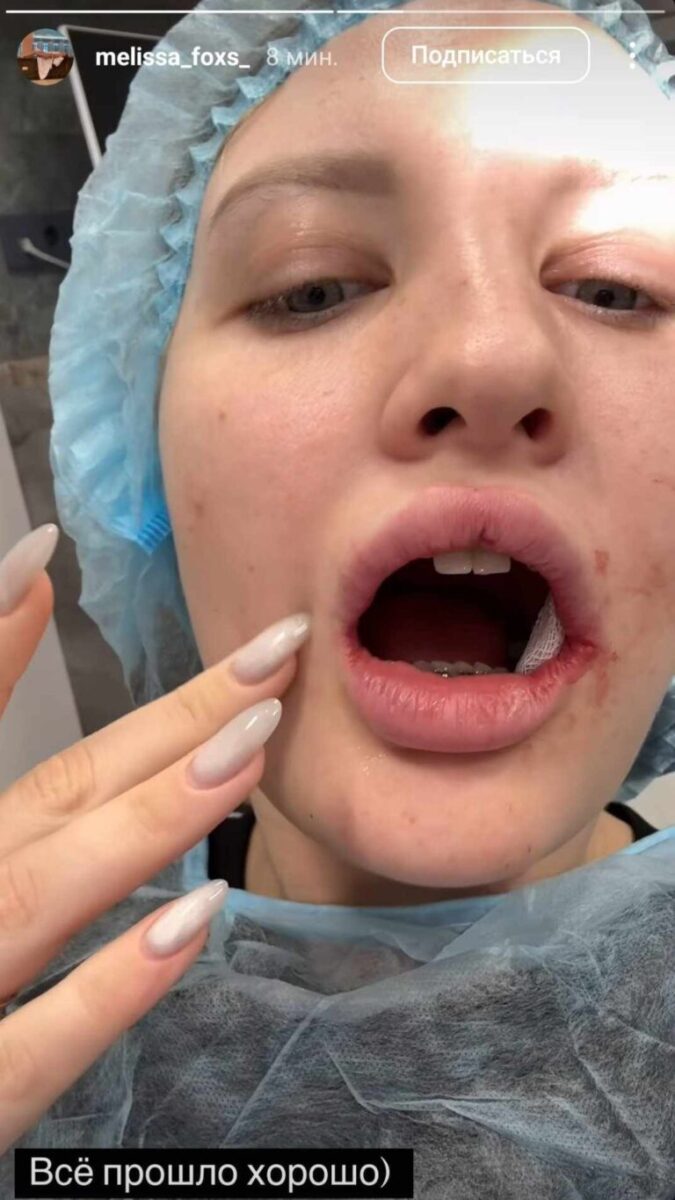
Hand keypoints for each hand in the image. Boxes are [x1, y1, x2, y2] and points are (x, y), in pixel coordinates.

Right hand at [0, 525, 309, 1150]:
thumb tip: (25, 612)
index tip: (42, 555)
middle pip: (47, 801)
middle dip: (162, 726)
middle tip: (271, 657)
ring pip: (38, 894)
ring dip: (146, 819)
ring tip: (248, 750)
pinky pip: (33, 1050)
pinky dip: (110, 987)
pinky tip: (198, 918)